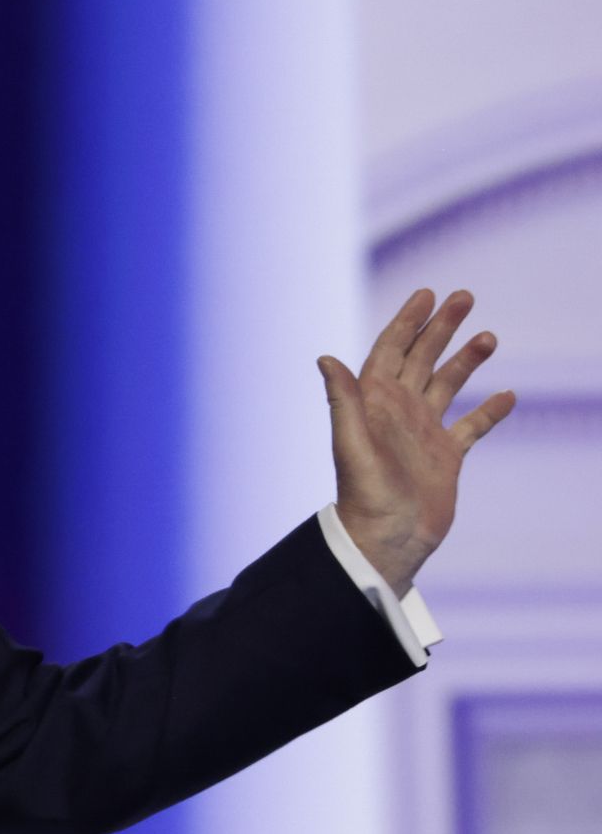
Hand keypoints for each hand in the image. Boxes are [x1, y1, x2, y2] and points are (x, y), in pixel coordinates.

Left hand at [318, 288, 514, 597]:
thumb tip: (325, 358)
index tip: (427, 293)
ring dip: (466, 360)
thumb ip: (342, 399)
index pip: (391, 350)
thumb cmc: (364, 495)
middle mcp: (398, 412)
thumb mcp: (351, 443)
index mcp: (374, 403)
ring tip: (488, 336)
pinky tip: (508, 395)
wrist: (386, 540)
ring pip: (447, 385)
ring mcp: (423, 433)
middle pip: (422, 359)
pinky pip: (471, 426)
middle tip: (464, 296)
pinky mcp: (446, 457)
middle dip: (441, 327)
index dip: (407, 321)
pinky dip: (490, 411)